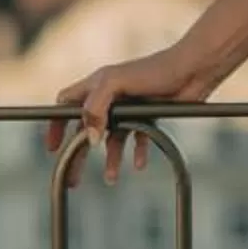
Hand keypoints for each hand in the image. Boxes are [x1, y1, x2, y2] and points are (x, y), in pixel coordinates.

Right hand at [45, 41, 221, 186]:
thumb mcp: (116, 84)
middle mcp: (111, 96)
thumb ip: (96, 108)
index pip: (66, 104)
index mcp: (97, 84)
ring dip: (111, 159)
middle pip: (87, 128)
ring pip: (113, 138)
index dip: (57, 125)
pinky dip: (137, 152)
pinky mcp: (150, 115)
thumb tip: (88, 138)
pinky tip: (139, 164)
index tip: (53, 148)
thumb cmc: (154, 69)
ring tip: (111, 179)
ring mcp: (130, 107)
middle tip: (74, 178)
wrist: (193, 69)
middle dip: (79, 153)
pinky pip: (138, 138)